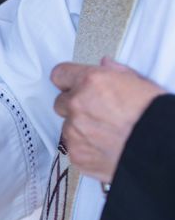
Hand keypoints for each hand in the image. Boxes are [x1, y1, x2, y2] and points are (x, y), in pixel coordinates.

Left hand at [51, 57, 165, 182]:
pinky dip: (84, 147)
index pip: (60, 74)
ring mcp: (73, 131)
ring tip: (105, 131)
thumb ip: (115, 73)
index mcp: (91, 82)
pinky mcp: (76, 153)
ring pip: (67, 126)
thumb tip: (104, 65)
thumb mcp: (140, 83)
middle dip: (74, 105)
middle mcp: (77, 105)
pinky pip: (73, 147)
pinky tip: (104, 146)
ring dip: (79, 127)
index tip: (69, 84)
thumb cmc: (154, 115)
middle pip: (60, 102)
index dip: (66, 80)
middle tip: (95, 111)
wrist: (159, 148)